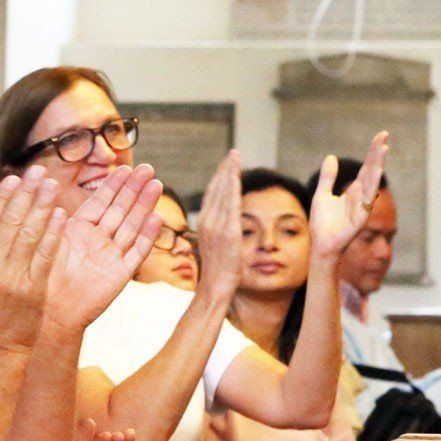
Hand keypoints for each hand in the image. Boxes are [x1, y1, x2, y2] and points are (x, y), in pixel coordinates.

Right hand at [0, 167, 65, 354]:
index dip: (1, 197)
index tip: (13, 179)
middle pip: (10, 221)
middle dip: (26, 193)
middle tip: (38, 172)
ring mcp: (12, 278)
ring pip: (30, 234)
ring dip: (42, 206)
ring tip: (51, 185)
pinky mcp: (34, 289)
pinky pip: (46, 255)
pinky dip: (53, 233)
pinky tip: (60, 214)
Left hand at [43, 165, 163, 331]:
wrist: (49, 313)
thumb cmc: (42, 279)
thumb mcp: (46, 241)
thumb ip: (52, 216)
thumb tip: (46, 184)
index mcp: (80, 231)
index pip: (100, 202)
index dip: (113, 185)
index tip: (125, 166)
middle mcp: (98, 241)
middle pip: (121, 210)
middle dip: (134, 189)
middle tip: (149, 169)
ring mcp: (111, 257)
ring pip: (132, 226)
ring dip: (144, 206)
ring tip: (156, 185)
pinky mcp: (120, 275)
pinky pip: (136, 253)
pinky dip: (147, 237)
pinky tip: (156, 219)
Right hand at [195, 151, 243, 302]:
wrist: (216, 287)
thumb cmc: (219, 270)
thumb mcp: (216, 245)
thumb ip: (221, 229)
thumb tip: (229, 221)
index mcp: (204, 223)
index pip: (211, 194)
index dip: (219, 177)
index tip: (227, 164)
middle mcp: (208, 222)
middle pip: (216, 188)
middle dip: (225, 169)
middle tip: (233, 153)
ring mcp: (216, 227)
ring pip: (222, 193)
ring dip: (229, 173)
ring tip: (235, 157)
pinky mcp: (228, 233)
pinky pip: (230, 205)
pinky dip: (232, 188)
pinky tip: (236, 175)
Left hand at [309, 132, 389, 260]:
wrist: (320, 244)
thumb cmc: (322, 223)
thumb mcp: (322, 195)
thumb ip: (327, 177)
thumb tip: (331, 156)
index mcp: (354, 191)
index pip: (366, 167)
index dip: (372, 152)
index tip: (381, 136)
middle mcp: (361, 197)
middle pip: (371, 171)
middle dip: (377, 154)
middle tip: (384, 136)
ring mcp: (362, 207)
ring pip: (372, 183)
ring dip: (377, 166)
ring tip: (383, 150)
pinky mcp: (360, 219)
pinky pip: (366, 201)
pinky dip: (371, 189)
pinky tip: (375, 175)